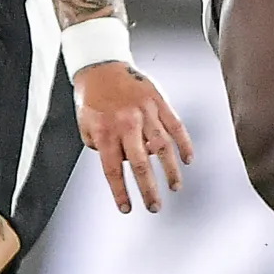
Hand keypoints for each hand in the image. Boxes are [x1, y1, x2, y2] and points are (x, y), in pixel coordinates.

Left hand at [74, 61, 195, 212]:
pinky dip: (184, 144)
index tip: (127, 208)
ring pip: (162, 147)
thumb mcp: (86, 125)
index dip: (121, 192)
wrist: (101, 65)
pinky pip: (175, 125)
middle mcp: (127, 124)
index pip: (113, 171)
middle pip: (140, 164)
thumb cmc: (92, 97)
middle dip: (149, 189)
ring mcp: (145, 112)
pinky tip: (188, 160)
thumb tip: (118, 163)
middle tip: (155, 206)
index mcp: (105, 132)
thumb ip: (100, 147)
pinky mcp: (159, 101)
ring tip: (174, 187)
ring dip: (170, 171)